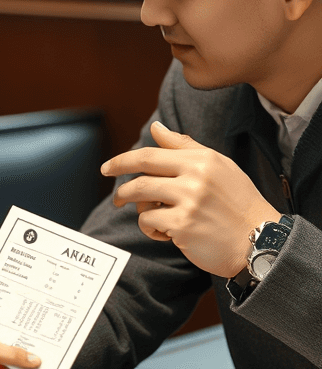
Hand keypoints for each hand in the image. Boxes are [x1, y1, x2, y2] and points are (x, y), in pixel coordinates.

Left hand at [102, 121, 275, 277]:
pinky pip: (149, 222)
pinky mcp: (182, 225)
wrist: (260, 239)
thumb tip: (155, 128)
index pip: (151, 154)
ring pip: (140, 198)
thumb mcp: (218, 166)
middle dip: (121, 187)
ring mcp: (187, 200)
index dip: (123, 160)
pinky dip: (152, 229)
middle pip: (140, 175)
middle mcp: (194, 176)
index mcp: (201, 159)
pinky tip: (168, 234)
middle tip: (117, 198)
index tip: (108, 168)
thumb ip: (184, 146)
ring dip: (138, 209)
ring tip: (153, 218)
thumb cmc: (238, 202)